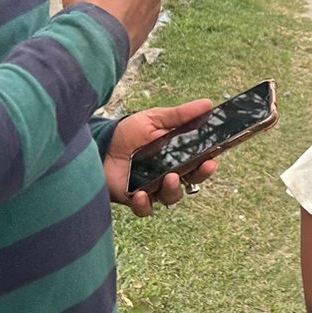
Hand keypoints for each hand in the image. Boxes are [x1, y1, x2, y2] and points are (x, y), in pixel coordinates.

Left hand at [104, 102, 217, 216]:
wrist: (98, 144)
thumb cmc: (127, 132)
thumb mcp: (154, 119)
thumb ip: (180, 115)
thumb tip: (208, 104)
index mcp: (176, 156)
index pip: (198, 162)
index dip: (207, 164)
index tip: (213, 159)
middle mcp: (168, 173)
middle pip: (190, 181)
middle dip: (198, 176)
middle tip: (201, 167)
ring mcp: (152, 188)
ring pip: (171, 196)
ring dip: (174, 189)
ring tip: (170, 178)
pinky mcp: (134, 199)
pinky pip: (145, 209)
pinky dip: (145, 204)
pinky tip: (141, 194)